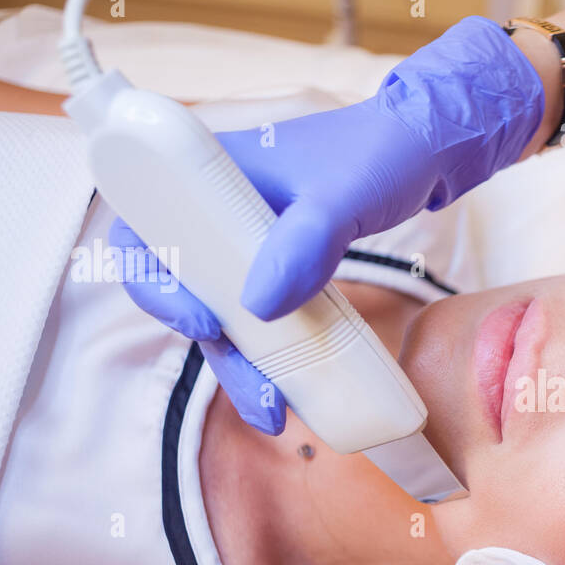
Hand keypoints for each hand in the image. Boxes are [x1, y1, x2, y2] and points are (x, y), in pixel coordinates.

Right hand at [112, 15, 543, 432]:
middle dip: (206, 344)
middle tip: (252, 383)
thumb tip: (259, 308)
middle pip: (178, 289)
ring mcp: (246, 247)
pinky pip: (259, 322)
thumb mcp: (345, 193)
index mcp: (206, 175)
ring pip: (221, 316)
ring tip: (273, 413)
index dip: (150, 281)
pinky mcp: (278, 272)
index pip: (141, 229)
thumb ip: (307, 240)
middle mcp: (215, 215)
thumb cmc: (379, 153)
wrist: (424, 151)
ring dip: (238, 366)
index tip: (200, 318)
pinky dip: (268, 361)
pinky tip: (289, 399)